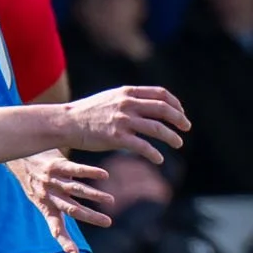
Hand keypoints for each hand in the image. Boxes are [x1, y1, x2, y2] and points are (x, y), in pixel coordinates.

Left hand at [12, 152, 116, 252]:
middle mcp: (49, 196)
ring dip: (94, 195)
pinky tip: (104, 175)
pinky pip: (75, 170)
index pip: (55, 228)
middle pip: (72, 209)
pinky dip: (90, 172)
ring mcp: (52, 181)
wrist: (18, 156)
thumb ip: (60, 205)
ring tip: (110, 200)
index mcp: (46, 207)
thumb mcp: (42, 196)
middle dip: (90, 217)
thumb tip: (80, 215)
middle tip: (108, 223)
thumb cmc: (35, 179)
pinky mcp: (55, 165)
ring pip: (75, 190)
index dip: (64, 241)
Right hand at [59, 86, 188, 160]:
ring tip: (178, 144)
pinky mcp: (116, 137)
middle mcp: (127, 104)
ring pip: (157, 128)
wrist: (66, 123)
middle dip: (179, 119)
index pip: (160, 94)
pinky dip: (154, 154)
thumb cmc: (86, 113)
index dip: (175, 103)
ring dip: (171, 137)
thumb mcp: (109, 98)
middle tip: (186, 128)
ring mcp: (122, 121)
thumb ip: (128, 99)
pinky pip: (142, 146)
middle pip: (163, 109)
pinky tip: (158, 160)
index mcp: (127, 93)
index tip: (180, 113)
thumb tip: (145, 105)